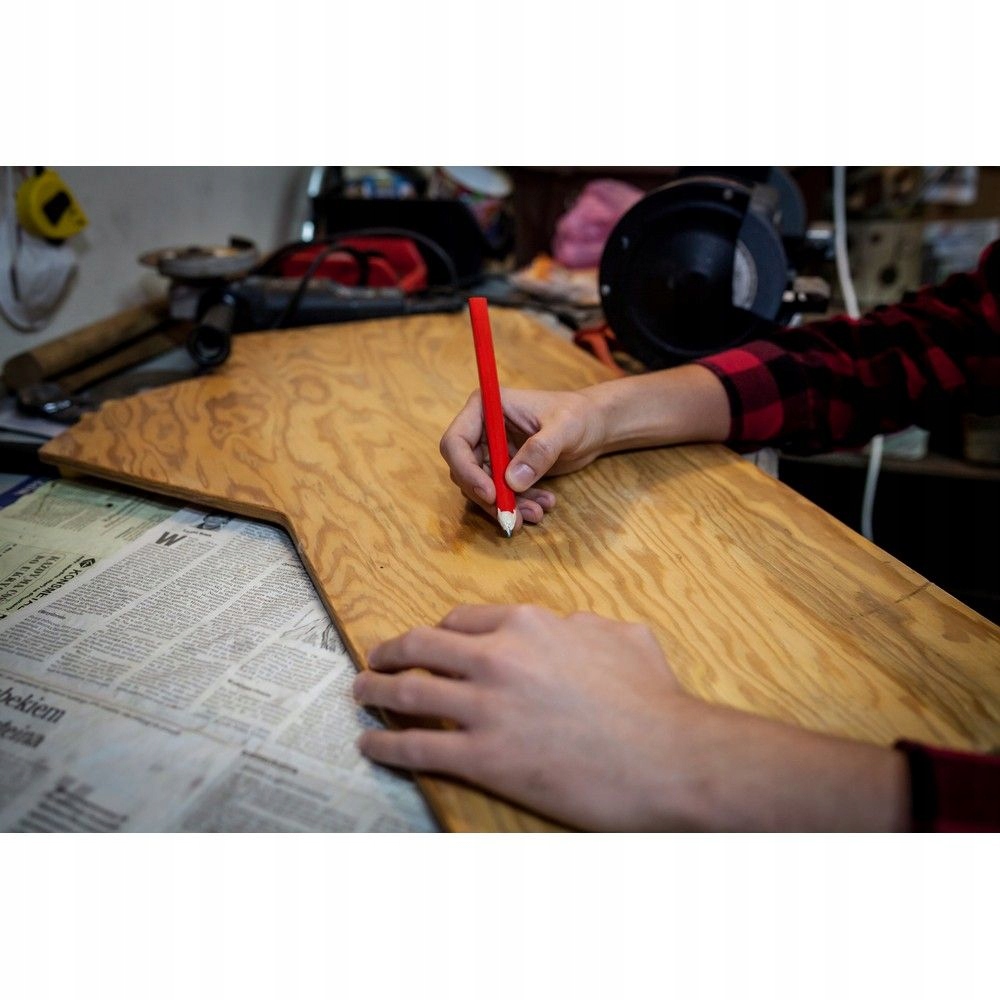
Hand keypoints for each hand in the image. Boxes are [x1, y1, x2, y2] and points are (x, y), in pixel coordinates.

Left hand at [354, 605, 908, 830]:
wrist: (667, 755)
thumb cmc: (653, 698)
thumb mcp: (623, 636)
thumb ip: (585, 624)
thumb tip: (571, 625)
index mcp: (529, 623)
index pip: (462, 619)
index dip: (437, 630)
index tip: (425, 642)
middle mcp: (497, 656)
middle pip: (423, 646)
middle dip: (391, 651)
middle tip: (374, 660)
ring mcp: (485, 707)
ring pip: (408, 692)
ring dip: (375, 692)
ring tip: (360, 696)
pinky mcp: (482, 758)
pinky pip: (416, 748)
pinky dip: (385, 746)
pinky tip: (371, 746)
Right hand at [439, 388, 608, 530]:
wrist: (593, 426)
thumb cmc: (579, 416)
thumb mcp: (565, 428)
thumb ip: (540, 450)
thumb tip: (511, 481)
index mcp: (486, 407)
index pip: (456, 442)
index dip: (466, 470)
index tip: (491, 495)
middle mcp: (482, 430)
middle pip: (465, 471)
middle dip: (488, 498)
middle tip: (513, 518)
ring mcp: (492, 451)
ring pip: (483, 488)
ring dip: (506, 506)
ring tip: (538, 513)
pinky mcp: (504, 470)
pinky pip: (501, 495)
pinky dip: (519, 505)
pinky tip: (544, 504)